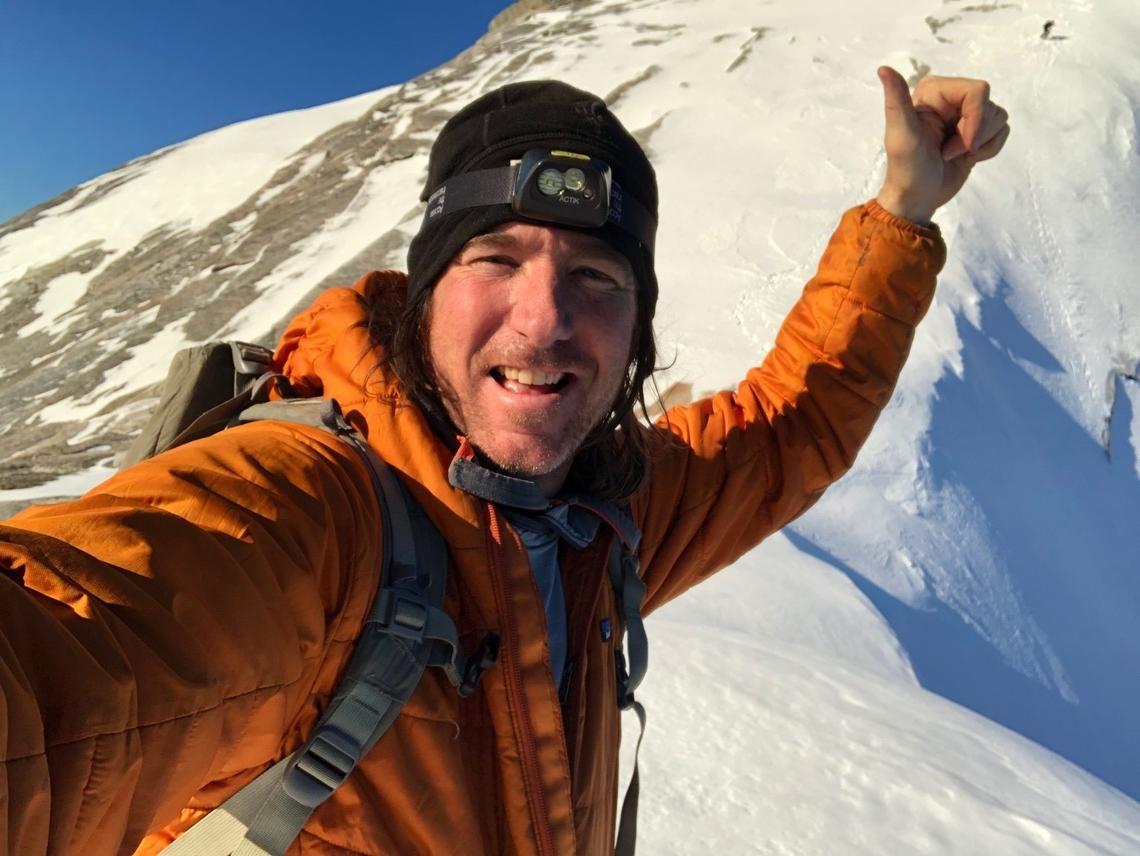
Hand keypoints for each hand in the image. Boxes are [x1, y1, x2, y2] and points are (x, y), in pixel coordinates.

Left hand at [874, 66, 1009, 223]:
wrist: (917, 199)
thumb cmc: (906, 168)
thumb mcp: (901, 134)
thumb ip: (896, 100)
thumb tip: (883, 68)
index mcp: (935, 91)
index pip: (978, 90)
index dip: (974, 119)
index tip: (954, 144)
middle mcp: (952, 97)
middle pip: (989, 104)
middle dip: (975, 134)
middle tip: (947, 151)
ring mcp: (965, 115)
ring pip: (999, 117)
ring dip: (980, 144)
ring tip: (952, 155)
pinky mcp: (977, 132)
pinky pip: (1002, 131)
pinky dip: (988, 149)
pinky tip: (966, 158)